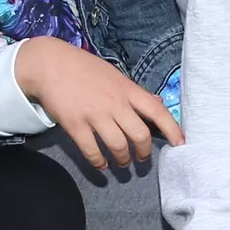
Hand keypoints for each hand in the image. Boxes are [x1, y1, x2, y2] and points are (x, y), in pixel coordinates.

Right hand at [16, 36, 182, 169]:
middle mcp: (115, 103)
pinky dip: (99, 162)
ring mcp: (95, 115)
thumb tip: (156, 102)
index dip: (172, 129)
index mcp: (127, 90)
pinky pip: (92, 151)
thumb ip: (135, 92)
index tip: (180, 144)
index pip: (157, 111)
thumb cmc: (84, 68)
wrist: (50, 64)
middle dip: (144, 153)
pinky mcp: (75, 125)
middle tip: (141, 159)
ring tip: (122, 163)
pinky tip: (102, 165)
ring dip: (123, 160)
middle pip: (140, 135)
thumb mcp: (115, 75)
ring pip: (118, 146)